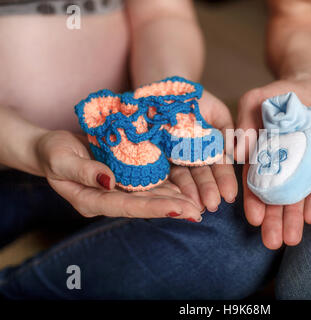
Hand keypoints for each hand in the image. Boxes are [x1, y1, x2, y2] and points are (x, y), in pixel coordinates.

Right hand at [36, 130, 202, 219]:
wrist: (53, 146)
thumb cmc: (52, 152)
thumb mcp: (61, 159)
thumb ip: (83, 172)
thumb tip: (109, 181)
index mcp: (94, 200)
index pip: (128, 206)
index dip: (155, 208)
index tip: (181, 210)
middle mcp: (111, 197)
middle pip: (145, 204)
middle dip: (173, 207)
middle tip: (199, 212)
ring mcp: (120, 187)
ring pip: (151, 194)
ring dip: (175, 198)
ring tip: (200, 201)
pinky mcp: (126, 175)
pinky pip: (149, 181)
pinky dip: (167, 182)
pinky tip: (186, 183)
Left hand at [168, 90, 237, 211]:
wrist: (164, 88)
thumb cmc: (194, 99)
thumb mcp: (218, 113)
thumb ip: (229, 132)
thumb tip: (238, 154)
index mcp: (209, 149)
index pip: (218, 166)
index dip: (225, 180)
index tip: (230, 195)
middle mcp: (192, 158)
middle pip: (201, 176)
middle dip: (208, 191)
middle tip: (213, 205)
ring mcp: (174, 159)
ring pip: (183, 178)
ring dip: (191, 193)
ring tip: (197, 205)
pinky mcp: (155, 158)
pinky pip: (162, 172)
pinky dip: (170, 185)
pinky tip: (177, 197)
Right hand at [237, 77, 310, 248]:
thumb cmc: (280, 95)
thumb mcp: (256, 102)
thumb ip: (244, 121)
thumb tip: (237, 153)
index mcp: (262, 158)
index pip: (256, 184)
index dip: (254, 202)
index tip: (255, 220)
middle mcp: (283, 169)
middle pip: (277, 199)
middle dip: (275, 221)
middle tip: (274, 242)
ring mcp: (306, 170)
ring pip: (300, 198)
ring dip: (296, 219)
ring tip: (295, 238)